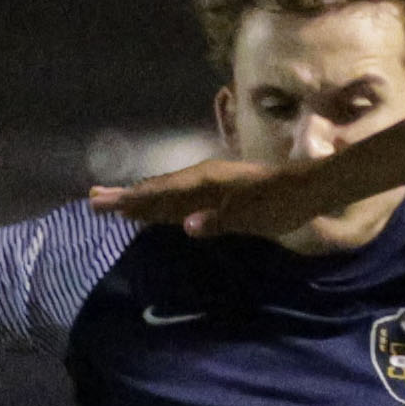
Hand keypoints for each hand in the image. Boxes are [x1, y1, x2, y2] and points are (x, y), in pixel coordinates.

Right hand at [87, 156, 329, 239]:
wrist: (310, 189)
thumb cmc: (282, 203)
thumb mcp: (254, 215)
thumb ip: (219, 220)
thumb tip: (187, 225)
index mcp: (207, 182)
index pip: (161, 193)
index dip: (132, 200)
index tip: (104, 203)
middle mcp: (203, 179)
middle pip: (158, 190)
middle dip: (128, 197)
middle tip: (94, 200)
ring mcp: (211, 184)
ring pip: (169, 193)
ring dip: (143, 199)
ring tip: (117, 203)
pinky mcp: (220, 192)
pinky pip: (183, 197)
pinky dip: (164, 203)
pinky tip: (160, 210)